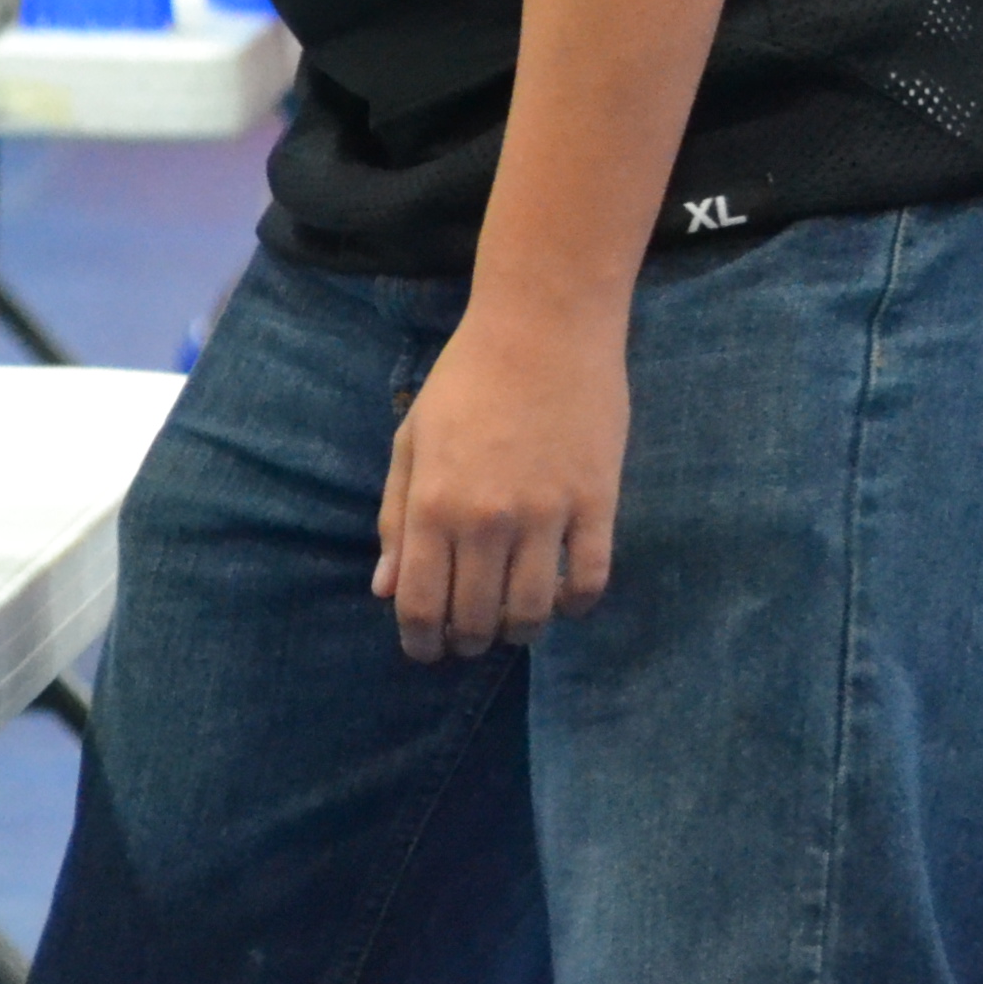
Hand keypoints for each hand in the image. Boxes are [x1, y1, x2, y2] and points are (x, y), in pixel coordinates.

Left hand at [372, 294, 628, 661]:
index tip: (424, 653)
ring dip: (520, 632)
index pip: (421, 602)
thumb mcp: (411, 443)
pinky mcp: (597, 505)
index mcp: (433, 503)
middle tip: (466, 643)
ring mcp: (546, 515)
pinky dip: (576, 605)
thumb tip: (384, 590)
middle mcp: (486, 519)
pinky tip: (563, 601)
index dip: (420, 640)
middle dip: (466, 641)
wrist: (541, 330)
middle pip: (476, 616)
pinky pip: (590, 581)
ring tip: (512, 628)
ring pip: (534, 611)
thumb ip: (395, 519)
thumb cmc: (464, 382)